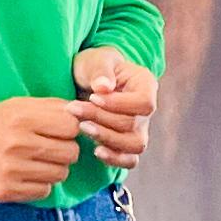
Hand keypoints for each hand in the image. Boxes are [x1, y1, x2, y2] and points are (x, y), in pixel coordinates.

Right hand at [0, 95, 84, 203]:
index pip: (71, 125)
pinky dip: (40, 184)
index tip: (59, 129)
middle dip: (65, 148)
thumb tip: (79, 110)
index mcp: (20, 118)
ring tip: (36, 160)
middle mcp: (18, 144)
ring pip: (61, 173)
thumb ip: (45, 107)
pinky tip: (25, 174)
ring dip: (53, 167)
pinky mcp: (7, 192)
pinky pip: (44, 191)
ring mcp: (13, 170)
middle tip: (49, 146)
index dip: (69, 127)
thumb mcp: (9, 106)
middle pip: (70, 152)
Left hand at [72, 49, 158, 172]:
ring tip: (82, 127)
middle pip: (133, 124)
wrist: (85, 80)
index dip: (119, 104)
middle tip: (73, 108)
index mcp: (145, 85)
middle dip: (101, 118)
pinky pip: (130, 160)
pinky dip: (114, 159)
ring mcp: (139, 129)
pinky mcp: (127, 144)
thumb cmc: (93, 66)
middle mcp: (146, 110)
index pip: (144, 103)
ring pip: (134, 145)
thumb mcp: (94, 60)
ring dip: (107, 138)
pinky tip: (95, 150)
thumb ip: (100, 71)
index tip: (93, 97)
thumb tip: (104, 87)